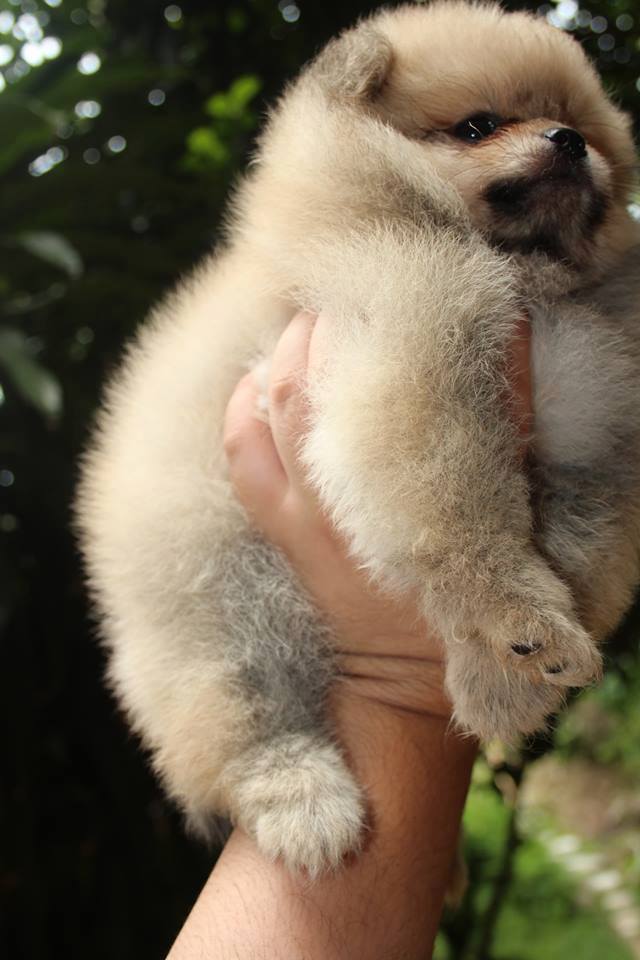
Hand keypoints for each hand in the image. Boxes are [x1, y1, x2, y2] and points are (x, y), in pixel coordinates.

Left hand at [223, 310, 531, 718]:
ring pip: (277, 401)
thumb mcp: (504, 512)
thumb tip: (508, 338)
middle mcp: (349, 493)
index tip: (401, 287)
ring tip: (310, 318)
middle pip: (322, 377)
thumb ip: (510, 427)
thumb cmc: (458, 593)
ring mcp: (301, 511)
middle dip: (330, 322)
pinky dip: (243, 406)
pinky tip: (260, 377)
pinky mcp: (277, 526)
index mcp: (415, 485)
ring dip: (288, 348)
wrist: (398, 679)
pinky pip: (240, 451)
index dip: (393, 322)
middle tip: (351, 290)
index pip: (399, 380)